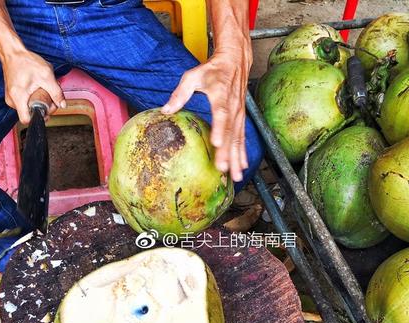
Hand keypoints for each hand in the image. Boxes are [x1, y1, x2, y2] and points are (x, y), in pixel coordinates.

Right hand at [2, 49, 65, 123]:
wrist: (13, 52)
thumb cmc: (26, 61)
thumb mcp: (46, 76)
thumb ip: (56, 92)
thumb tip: (63, 105)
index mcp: (18, 98)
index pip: (27, 120)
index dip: (40, 118)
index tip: (47, 110)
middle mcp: (12, 100)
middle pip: (30, 114)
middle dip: (44, 107)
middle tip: (50, 97)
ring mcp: (11, 98)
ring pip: (28, 108)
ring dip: (40, 102)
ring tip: (44, 90)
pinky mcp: (13, 95)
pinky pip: (25, 102)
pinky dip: (34, 98)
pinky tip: (38, 88)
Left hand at [162, 42, 252, 182]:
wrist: (235, 61)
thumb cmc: (212, 69)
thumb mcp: (193, 76)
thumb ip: (180, 93)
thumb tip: (166, 110)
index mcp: (221, 94)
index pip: (221, 113)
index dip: (220, 128)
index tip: (216, 142)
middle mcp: (233, 107)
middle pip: (231, 132)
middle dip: (227, 152)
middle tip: (222, 169)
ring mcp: (239, 114)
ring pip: (238, 139)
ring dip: (237, 158)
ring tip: (236, 176)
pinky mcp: (241, 118)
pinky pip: (242, 138)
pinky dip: (242, 153)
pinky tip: (241, 166)